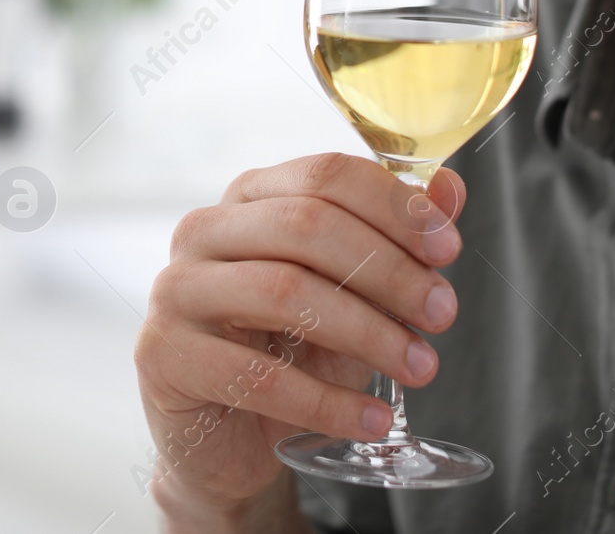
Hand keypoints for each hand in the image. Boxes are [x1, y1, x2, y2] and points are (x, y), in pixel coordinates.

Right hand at [135, 153, 465, 525]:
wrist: (227, 439)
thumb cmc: (289, 351)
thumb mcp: (353, 294)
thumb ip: (396, 240)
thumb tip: (451, 188)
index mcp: (249, 197)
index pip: (324, 175)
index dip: (394, 206)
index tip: (449, 249)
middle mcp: (203, 230)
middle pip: (306, 225)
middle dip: (389, 269)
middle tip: (443, 313)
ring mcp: (176, 290)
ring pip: (284, 291)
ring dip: (367, 332)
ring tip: (421, 367)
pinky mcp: (163, 355)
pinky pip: (258, 375)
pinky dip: (328, 402)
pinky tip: (373, 418)